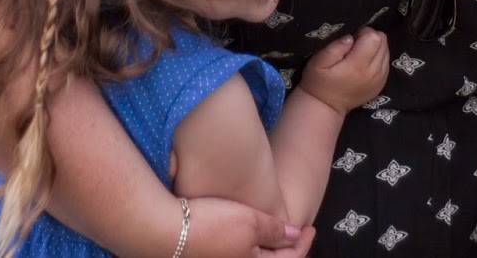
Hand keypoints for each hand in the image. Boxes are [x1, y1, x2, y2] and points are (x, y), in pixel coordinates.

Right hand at [182, 197, 312, 257]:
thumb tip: (294, 236)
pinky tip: (249, 231)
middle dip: (287, 250)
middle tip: (297, 232)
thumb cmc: (210, 226)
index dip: (304, 244)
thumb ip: (275, 232)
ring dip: (268, 248)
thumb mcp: (250, 223)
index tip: (311, 227)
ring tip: (275, 231)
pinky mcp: (209, 257)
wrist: (165, 231)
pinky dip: (251, 246)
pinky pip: (239, 254)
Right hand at [300, 28, 388, 113]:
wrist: (326, 106)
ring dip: (375, 47)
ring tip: (359, 54)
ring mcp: (380, 80)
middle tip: (355, 45)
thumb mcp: (318, 62)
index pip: (374, 37)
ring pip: (386, 50)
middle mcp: (373, 73)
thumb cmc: (319, 82)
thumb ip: (334, 48)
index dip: (363, 32)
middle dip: (370, 38)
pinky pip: (386, 62)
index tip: (352, 39)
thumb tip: (350, 37)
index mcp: (358, 66)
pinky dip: (378, 58)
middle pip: (383, 42)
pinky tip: (364, 63)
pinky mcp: (381, 84)